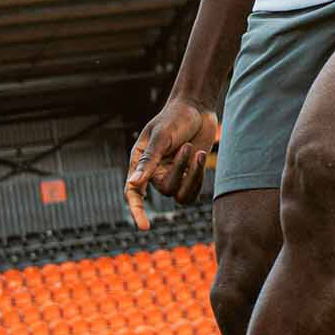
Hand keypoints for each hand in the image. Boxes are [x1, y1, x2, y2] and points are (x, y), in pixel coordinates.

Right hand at [124, 98, 217, 230]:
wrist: (197, 108)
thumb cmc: (175, 118)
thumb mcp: (161, 137)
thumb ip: (148, 161)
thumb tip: (134, 185)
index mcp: (140, 162)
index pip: (133, 192)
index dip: (137, 211)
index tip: (145, 227)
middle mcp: (154, 172)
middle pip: (165, 190)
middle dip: (180, 171)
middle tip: (187, 147)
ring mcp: (172, 175)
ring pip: (180, 195)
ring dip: (192, 176)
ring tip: (197, 151)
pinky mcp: (188, 175)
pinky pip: (192, 191)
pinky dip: (198, 176)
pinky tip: (201, 155)